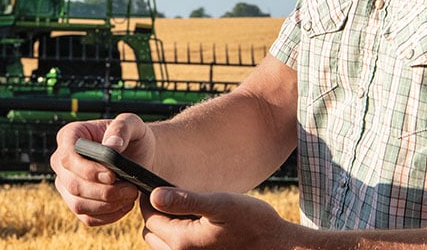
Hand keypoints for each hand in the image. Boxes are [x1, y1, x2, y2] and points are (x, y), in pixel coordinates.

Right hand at [50, 113, 157, 225]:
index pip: (67, 157)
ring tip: (131, 196)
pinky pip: (87, 217)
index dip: (87, 170)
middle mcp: (62, 162)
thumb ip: (122, 128)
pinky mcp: (77, 203)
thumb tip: (111, 146)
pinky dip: (108, 216)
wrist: (140, 155)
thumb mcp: (133, 124)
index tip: (112, 175)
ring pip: (78, 204)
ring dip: (107, 205)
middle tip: (131, 189)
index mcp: (69, 136)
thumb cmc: (133, 136)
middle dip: (104, 191)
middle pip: (73, 185)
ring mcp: (66, 185)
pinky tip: (125, 205)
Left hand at [141, 188, 296, 249]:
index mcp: (182, 241)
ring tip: (184, 207)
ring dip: (166, 226)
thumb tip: (154, 195)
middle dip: (156, 213)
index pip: (150, 217)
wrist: (275, 244)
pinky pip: (177, 249)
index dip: (151, 198)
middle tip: (172, 194)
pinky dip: (178, 235)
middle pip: (152, 232)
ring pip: (162, 242)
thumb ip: (186, 200)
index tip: (157, 183)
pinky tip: (196, 222)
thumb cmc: (252, 221)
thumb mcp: (221, 203)